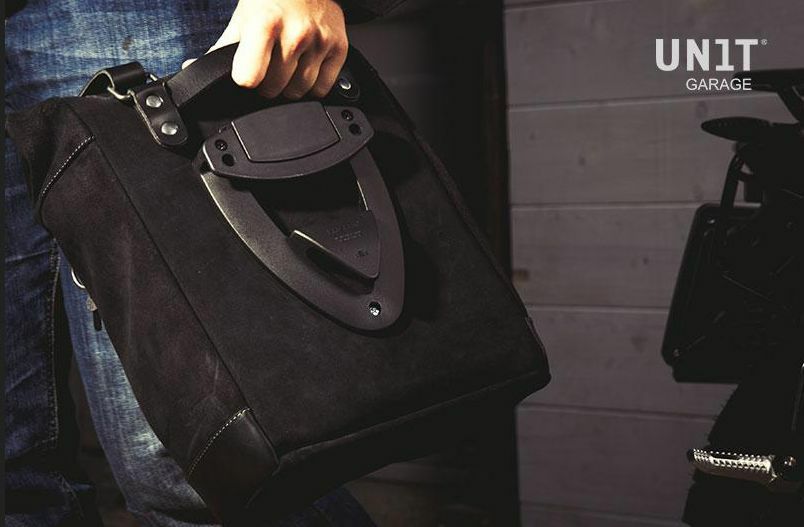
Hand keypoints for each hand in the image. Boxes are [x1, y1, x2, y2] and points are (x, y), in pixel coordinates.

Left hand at [195, 0, 348, 98]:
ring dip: (290, 86)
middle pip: (274, 90)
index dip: (245, 80)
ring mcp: (319, 42)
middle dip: (268, 84)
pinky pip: (322, 88)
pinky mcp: (339, 48)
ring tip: (287, 64)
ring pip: (298, 92)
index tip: (247, 74)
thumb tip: (192, 69)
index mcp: (264, 24)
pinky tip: (306, 66)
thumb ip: (220, 48)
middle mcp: (295, 34)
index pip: (249, 78)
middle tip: (269, 66)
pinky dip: (313, 85)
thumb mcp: (242, 19)